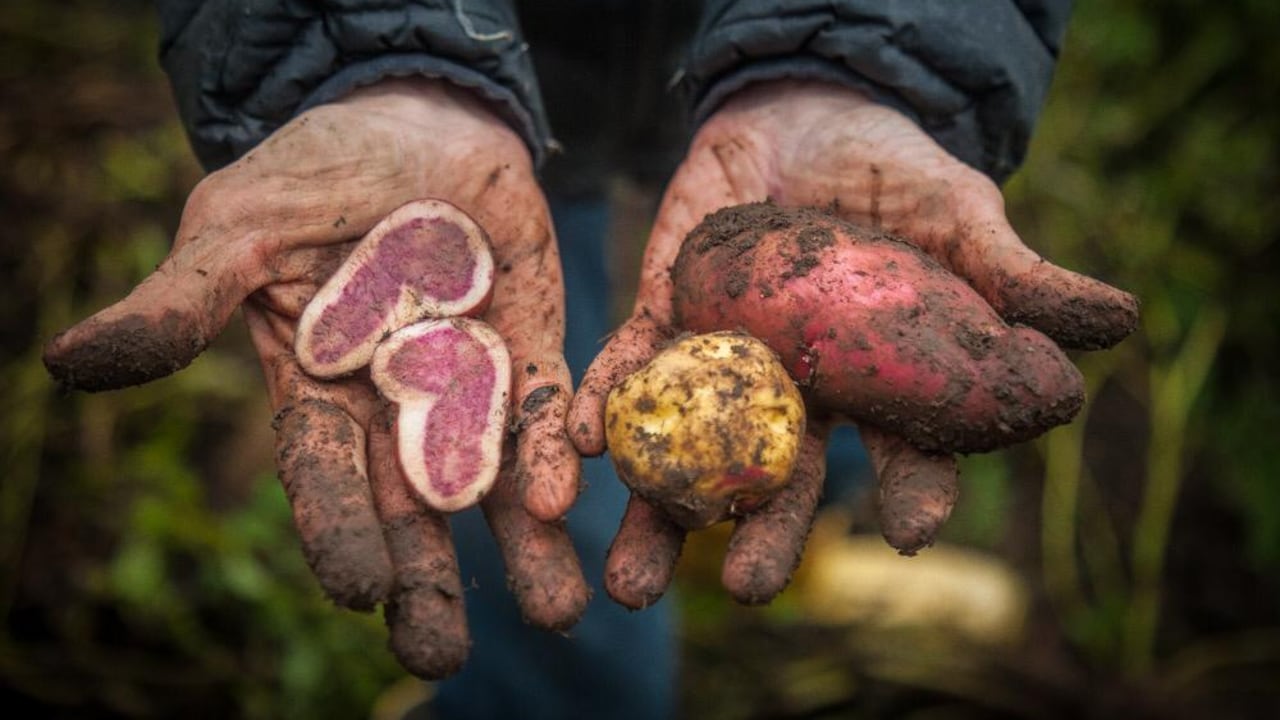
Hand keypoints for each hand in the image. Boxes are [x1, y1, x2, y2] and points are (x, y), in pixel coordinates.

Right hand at [43, 79, 588, 676]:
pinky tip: (568, 497)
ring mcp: (469, 388)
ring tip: (554, 613)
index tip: (359, 590)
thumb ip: (182, 302)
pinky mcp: (530, 353)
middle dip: (427, 581)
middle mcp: (396, 411)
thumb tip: (68, 362)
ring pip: (493, 483)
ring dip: (519, 546)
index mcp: (317, 393)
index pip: (322, 478)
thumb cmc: (314, 173)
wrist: (417, 123)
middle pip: (411, 509)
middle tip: (441, 654)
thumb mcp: (239, 228)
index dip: (337, 530)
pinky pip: (548, 411)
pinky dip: (558, 450)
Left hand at [569, 80, 1135, 606]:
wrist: (806, 112)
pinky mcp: (670, 314)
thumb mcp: (959, 214)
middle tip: (746, 588)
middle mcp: (802, 392)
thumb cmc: (894, 172)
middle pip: (785, 478)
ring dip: (663, 512)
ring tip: (633, 582)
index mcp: (882, 386)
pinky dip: (613, 400)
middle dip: (766, 533)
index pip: (906, 454)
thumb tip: (1118, 324)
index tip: (911, 531)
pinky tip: (588, 441)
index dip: (913, 491)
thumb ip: (1015, 273)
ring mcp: (731, 359)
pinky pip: (637, 364)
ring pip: (696, 448)